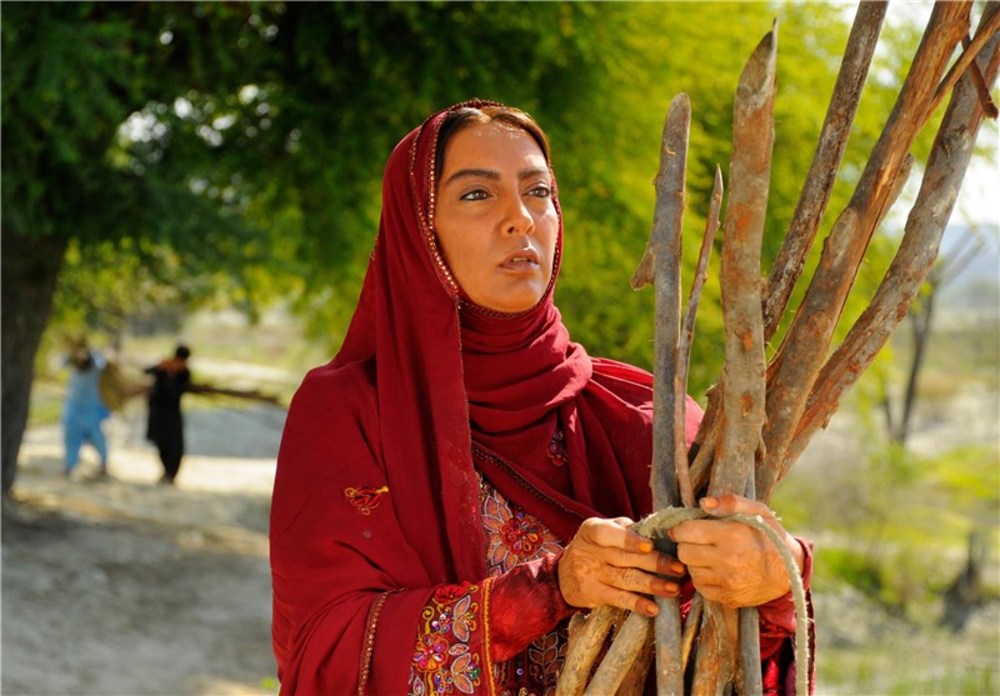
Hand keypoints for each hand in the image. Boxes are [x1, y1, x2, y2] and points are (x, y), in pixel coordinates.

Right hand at [558, 516, 684, 616]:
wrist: (562, 576)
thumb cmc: (593, 548)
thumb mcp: (601, 531)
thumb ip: (624, 529)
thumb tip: (656, 531)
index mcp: (592, 530)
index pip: (609, 534)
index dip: (629, 540)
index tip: (650, 546)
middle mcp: (590, 552)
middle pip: (625, 558)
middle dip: (654, 564)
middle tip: (678, 568)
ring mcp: (591, 575)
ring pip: (625, 579)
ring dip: (652, 585)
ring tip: (674, 589)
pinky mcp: (593, 595)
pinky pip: (618, 599)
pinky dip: (637, 604)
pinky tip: (653, 608)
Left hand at [669, 494, 802, 607]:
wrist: (790, 573)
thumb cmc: (771, 537)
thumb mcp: (758, 511)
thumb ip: (731, 502)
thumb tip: (703, 503)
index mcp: (733, 535)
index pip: (686, 531)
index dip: (680, 528)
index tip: (684, 528)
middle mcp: (728, 560)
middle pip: (683, 552)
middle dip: (686, 544)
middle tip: (697, 541)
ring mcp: (727, 581)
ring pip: (690, 570)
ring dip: (695, 562)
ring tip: (710, 555)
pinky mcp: (727, 597)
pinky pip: (700, 587)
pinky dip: (703, 578)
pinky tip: (716, 570)